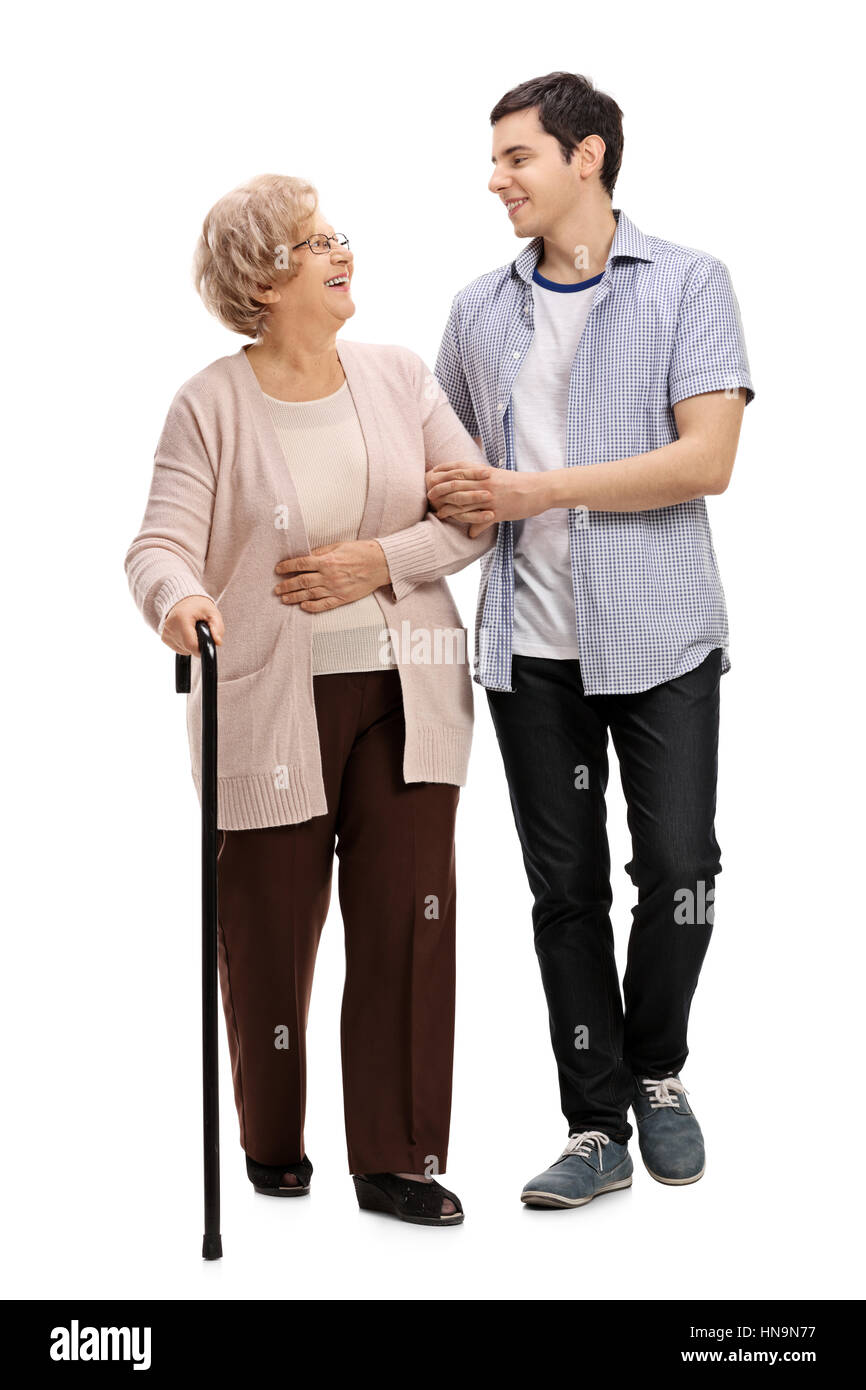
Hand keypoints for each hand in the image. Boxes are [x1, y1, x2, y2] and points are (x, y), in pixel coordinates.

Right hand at [161, 595, 224, 653]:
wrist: (184, 600)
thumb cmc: (199, 606)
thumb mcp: (213, 613)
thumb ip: (217, 628)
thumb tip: (218, 642)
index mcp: (181, 620)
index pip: (192, 645)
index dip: (203, 647)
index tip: (208, 640)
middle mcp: (170, 627)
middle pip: (188, 648)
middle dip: (199, 644)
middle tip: (201, 630)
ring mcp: (165, 633)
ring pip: (184, 650)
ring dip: (192, 644)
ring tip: (193, 629)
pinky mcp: (164, 638)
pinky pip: (179, 648)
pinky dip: (185, 643)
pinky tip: (187, 632)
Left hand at [274, 540, 389, 611]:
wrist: (380, 563)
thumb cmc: (360, 552)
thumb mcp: (339, 546)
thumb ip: (321, 552)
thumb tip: (306, 556)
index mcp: (326, 561)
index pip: (301, 564)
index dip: (287, 567)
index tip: (278, 570)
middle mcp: (328, 576)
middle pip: (302, 581)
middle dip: (287, 585)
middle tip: (276, 589)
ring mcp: (335, 588)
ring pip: (309, 595)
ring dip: (295, 597)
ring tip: (284, 599)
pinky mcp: (342, 598)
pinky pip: (324, 605)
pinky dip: (312, 607)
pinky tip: (303, 606)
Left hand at [427, 463, 547, 533]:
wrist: (538, 489)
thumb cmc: (518, 482)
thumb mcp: (498, 474)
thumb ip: (481, 475)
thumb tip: (468, 475)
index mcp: (484, 472)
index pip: (457, 469)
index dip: (442, 472)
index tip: (431, 476)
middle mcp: (485, 483)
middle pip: (455, 485)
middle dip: (439, 491)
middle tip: (429, 496)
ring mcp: (490, 498)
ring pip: (463, 503)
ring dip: (449, 510)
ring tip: (440, 514)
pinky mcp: (498, 512)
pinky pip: (480, 521)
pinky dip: (472, 528)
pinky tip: (468, 534)